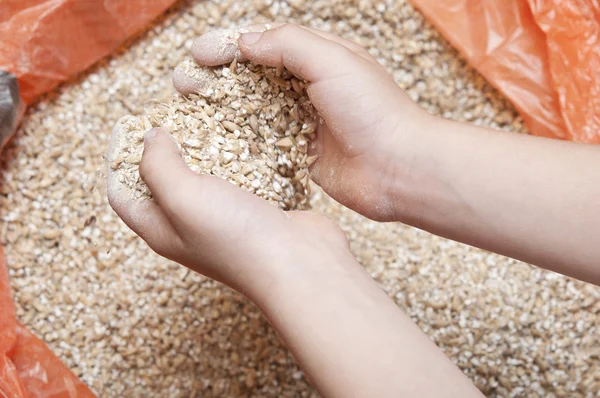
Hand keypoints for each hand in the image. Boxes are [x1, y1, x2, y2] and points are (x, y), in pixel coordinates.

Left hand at [107, 125, 348, 295]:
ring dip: (204, 147)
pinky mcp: (257, 208)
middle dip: (163, 148)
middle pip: (164, 182)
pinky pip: (240, 175)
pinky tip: (244, 134)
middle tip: (171, 115)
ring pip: (205, 175)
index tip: (127, 125)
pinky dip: (238, 154)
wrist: (300, 263)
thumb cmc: (236, 236)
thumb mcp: (182, 197)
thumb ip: (158, 165)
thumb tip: (150, 137)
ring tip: (206, 116)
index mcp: (162, 230)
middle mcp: (190, 226)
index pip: (124, 195)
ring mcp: (226, 218)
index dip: (118, 160)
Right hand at [175, 23, 433, 220]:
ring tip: (188, 106)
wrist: (400, 167)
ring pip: (252, 109)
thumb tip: (246, 42)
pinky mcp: (301, 153)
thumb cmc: (373, 110)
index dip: (227, 47)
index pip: (263, 45)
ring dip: (219, 107)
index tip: (198, 54)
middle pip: (251, 77)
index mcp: (317, 58)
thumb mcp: (332, 60)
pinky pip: (264, 142)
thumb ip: (287, 44)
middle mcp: (308, 88)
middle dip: (214, 77)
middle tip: (182, 82)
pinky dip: (238, 138)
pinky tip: (213, 141)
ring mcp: (303, 122)